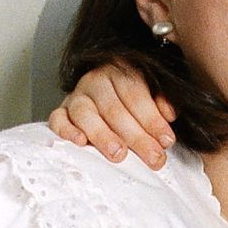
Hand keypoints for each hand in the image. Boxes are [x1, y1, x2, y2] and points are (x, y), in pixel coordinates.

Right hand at [49, 62, 175, 167]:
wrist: (107, 99)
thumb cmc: (135, 104)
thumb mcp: (153, 96)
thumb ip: (162, 103)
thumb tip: (169, 114)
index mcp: (121, 71)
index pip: (136, 94)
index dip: (152, 119)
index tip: (166, 141)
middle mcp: (96, 80)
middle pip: (114, 108)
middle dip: (136, 136)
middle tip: (152, 157)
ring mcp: (76, 96)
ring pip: (85, 113)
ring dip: (103, 136)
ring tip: (119, 154)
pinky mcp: (61, 111)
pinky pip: (58, 119)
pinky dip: (67, 131)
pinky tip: (80, 142)